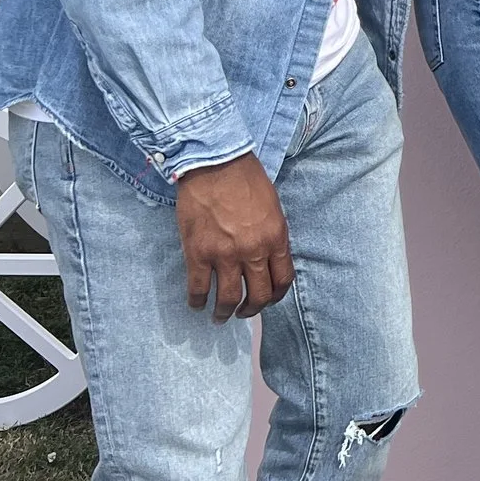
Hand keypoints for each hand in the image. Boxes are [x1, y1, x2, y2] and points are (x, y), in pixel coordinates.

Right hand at [174, 154, 291, 319]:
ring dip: (225, 312)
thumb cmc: (246, 179)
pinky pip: (198, 288)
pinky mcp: (199, 253)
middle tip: (244, 313)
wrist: (215, 164)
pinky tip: (196, 304)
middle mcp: (254, 251)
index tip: (268, 300)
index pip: (283, 279)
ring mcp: (226, 255)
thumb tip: (268, 258)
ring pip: (229, 298)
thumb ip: (272, 235)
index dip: (276, 296)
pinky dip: (197, 301)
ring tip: (220, 316)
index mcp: (276, 238)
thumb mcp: (272, 207)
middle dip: (252, 309)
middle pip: (259, 295)